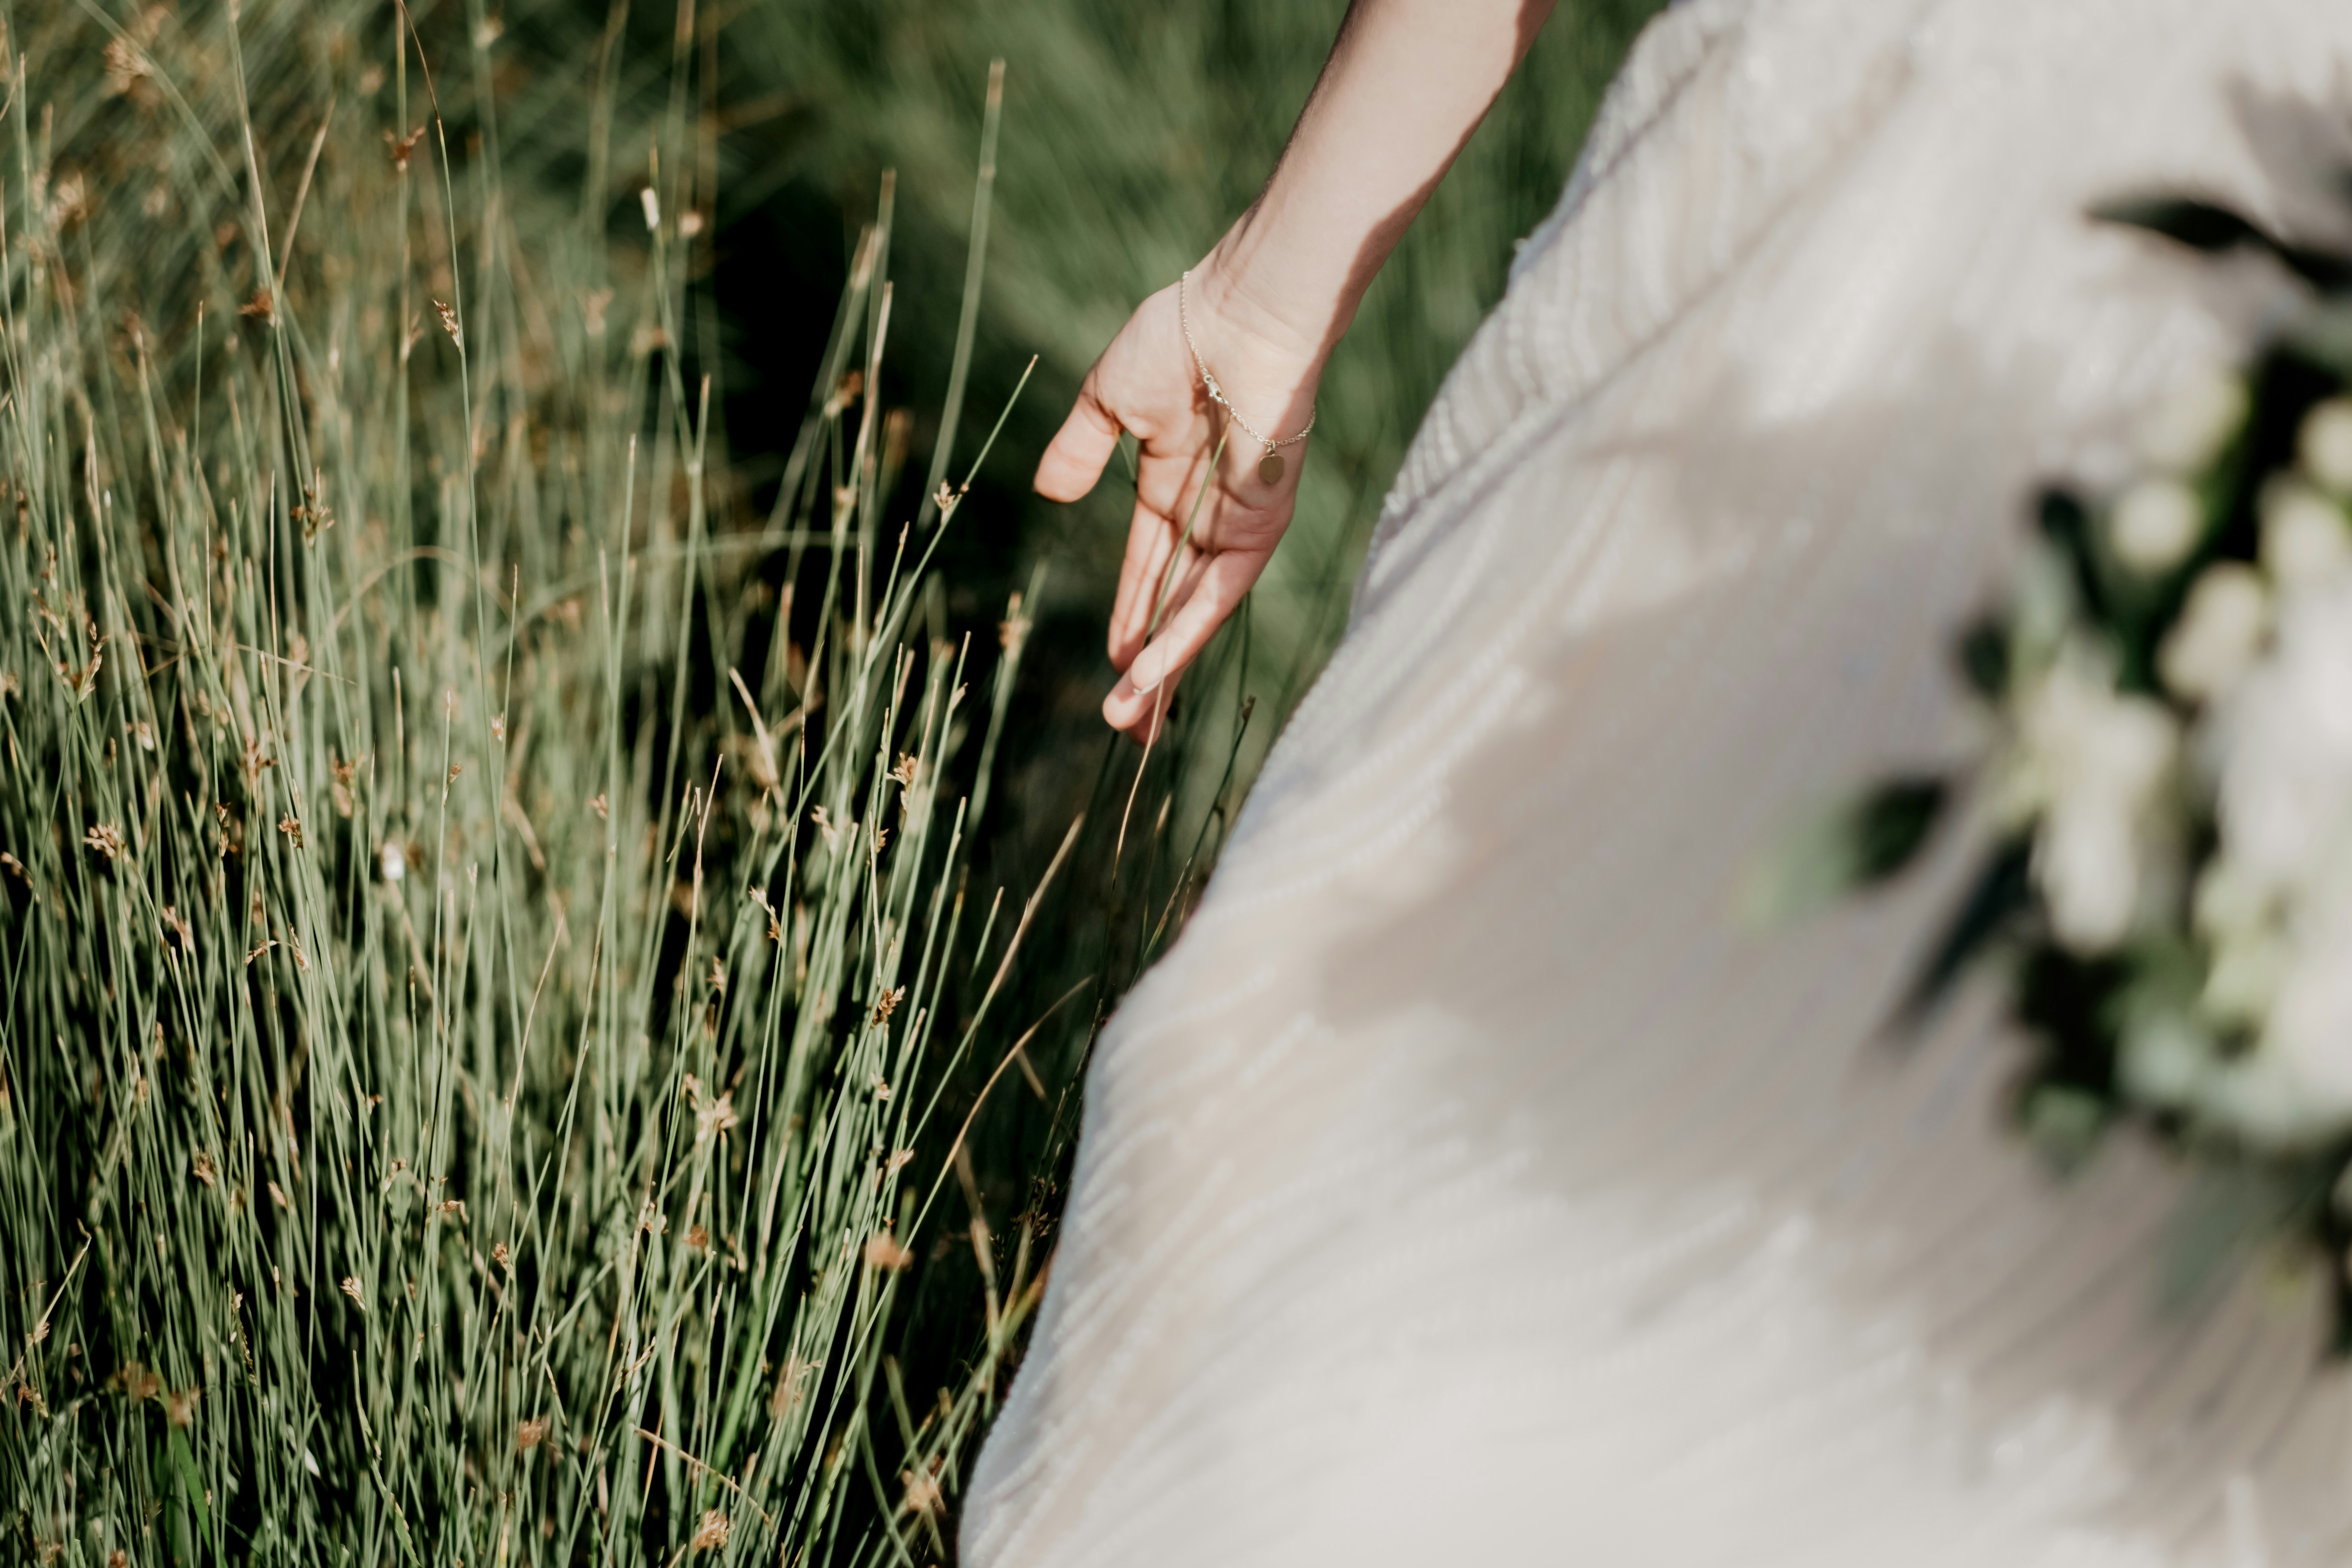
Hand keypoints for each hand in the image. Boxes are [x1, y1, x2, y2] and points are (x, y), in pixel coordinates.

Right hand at [1034, 262, 1320, 741]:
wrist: (1239, 311)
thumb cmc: (1178, 337)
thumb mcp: (1107, 401)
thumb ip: (1080, 450)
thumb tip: (1049, 495)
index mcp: (1171, 486)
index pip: (1147, 570)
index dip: (1129, 618)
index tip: (1111, 665)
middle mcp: (1208, 514)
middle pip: (1175, 607)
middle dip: (1151, 668)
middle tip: (1128, 727)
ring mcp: (1238, 522)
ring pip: (1196, 612)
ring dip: (1162, 668)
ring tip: (1132, 723)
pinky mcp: (1263, 523)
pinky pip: (1220, 592)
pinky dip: (1186, 633)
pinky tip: (1155, 670)